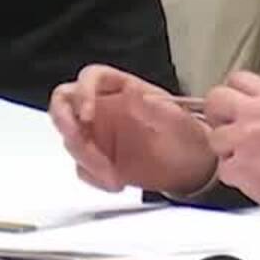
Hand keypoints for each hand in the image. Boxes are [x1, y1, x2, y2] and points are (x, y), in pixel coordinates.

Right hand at [47, 64, 214, 195]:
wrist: (195, 169)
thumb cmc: (188, 137)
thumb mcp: (178, 119)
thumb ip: (154, 106)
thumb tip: (134, 93)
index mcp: (121, 88)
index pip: (91, 77)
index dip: (82, 92)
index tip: (88, 114)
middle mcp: (102, 107)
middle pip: (65, 104)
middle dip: (66, 123)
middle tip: (80, 142)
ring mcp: (96, 134)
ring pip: (70, 139)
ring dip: (86, 158)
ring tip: (112, 175)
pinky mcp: (95, 159)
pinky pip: (81, 167)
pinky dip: (94, 177)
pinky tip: (116, 182)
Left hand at [204, 71, 259, 223]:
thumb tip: (254, 106)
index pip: (238, 79)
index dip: (232, 93)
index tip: (232, 104)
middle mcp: (254, 114)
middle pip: (215, 100)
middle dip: (217, 115)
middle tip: (228, 129)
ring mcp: (242, 140)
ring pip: (214, 138)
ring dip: (227, 150)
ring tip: (251, 160)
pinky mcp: (238, 167)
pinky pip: (223, 169)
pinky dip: (236, 176)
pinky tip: (255, 178)